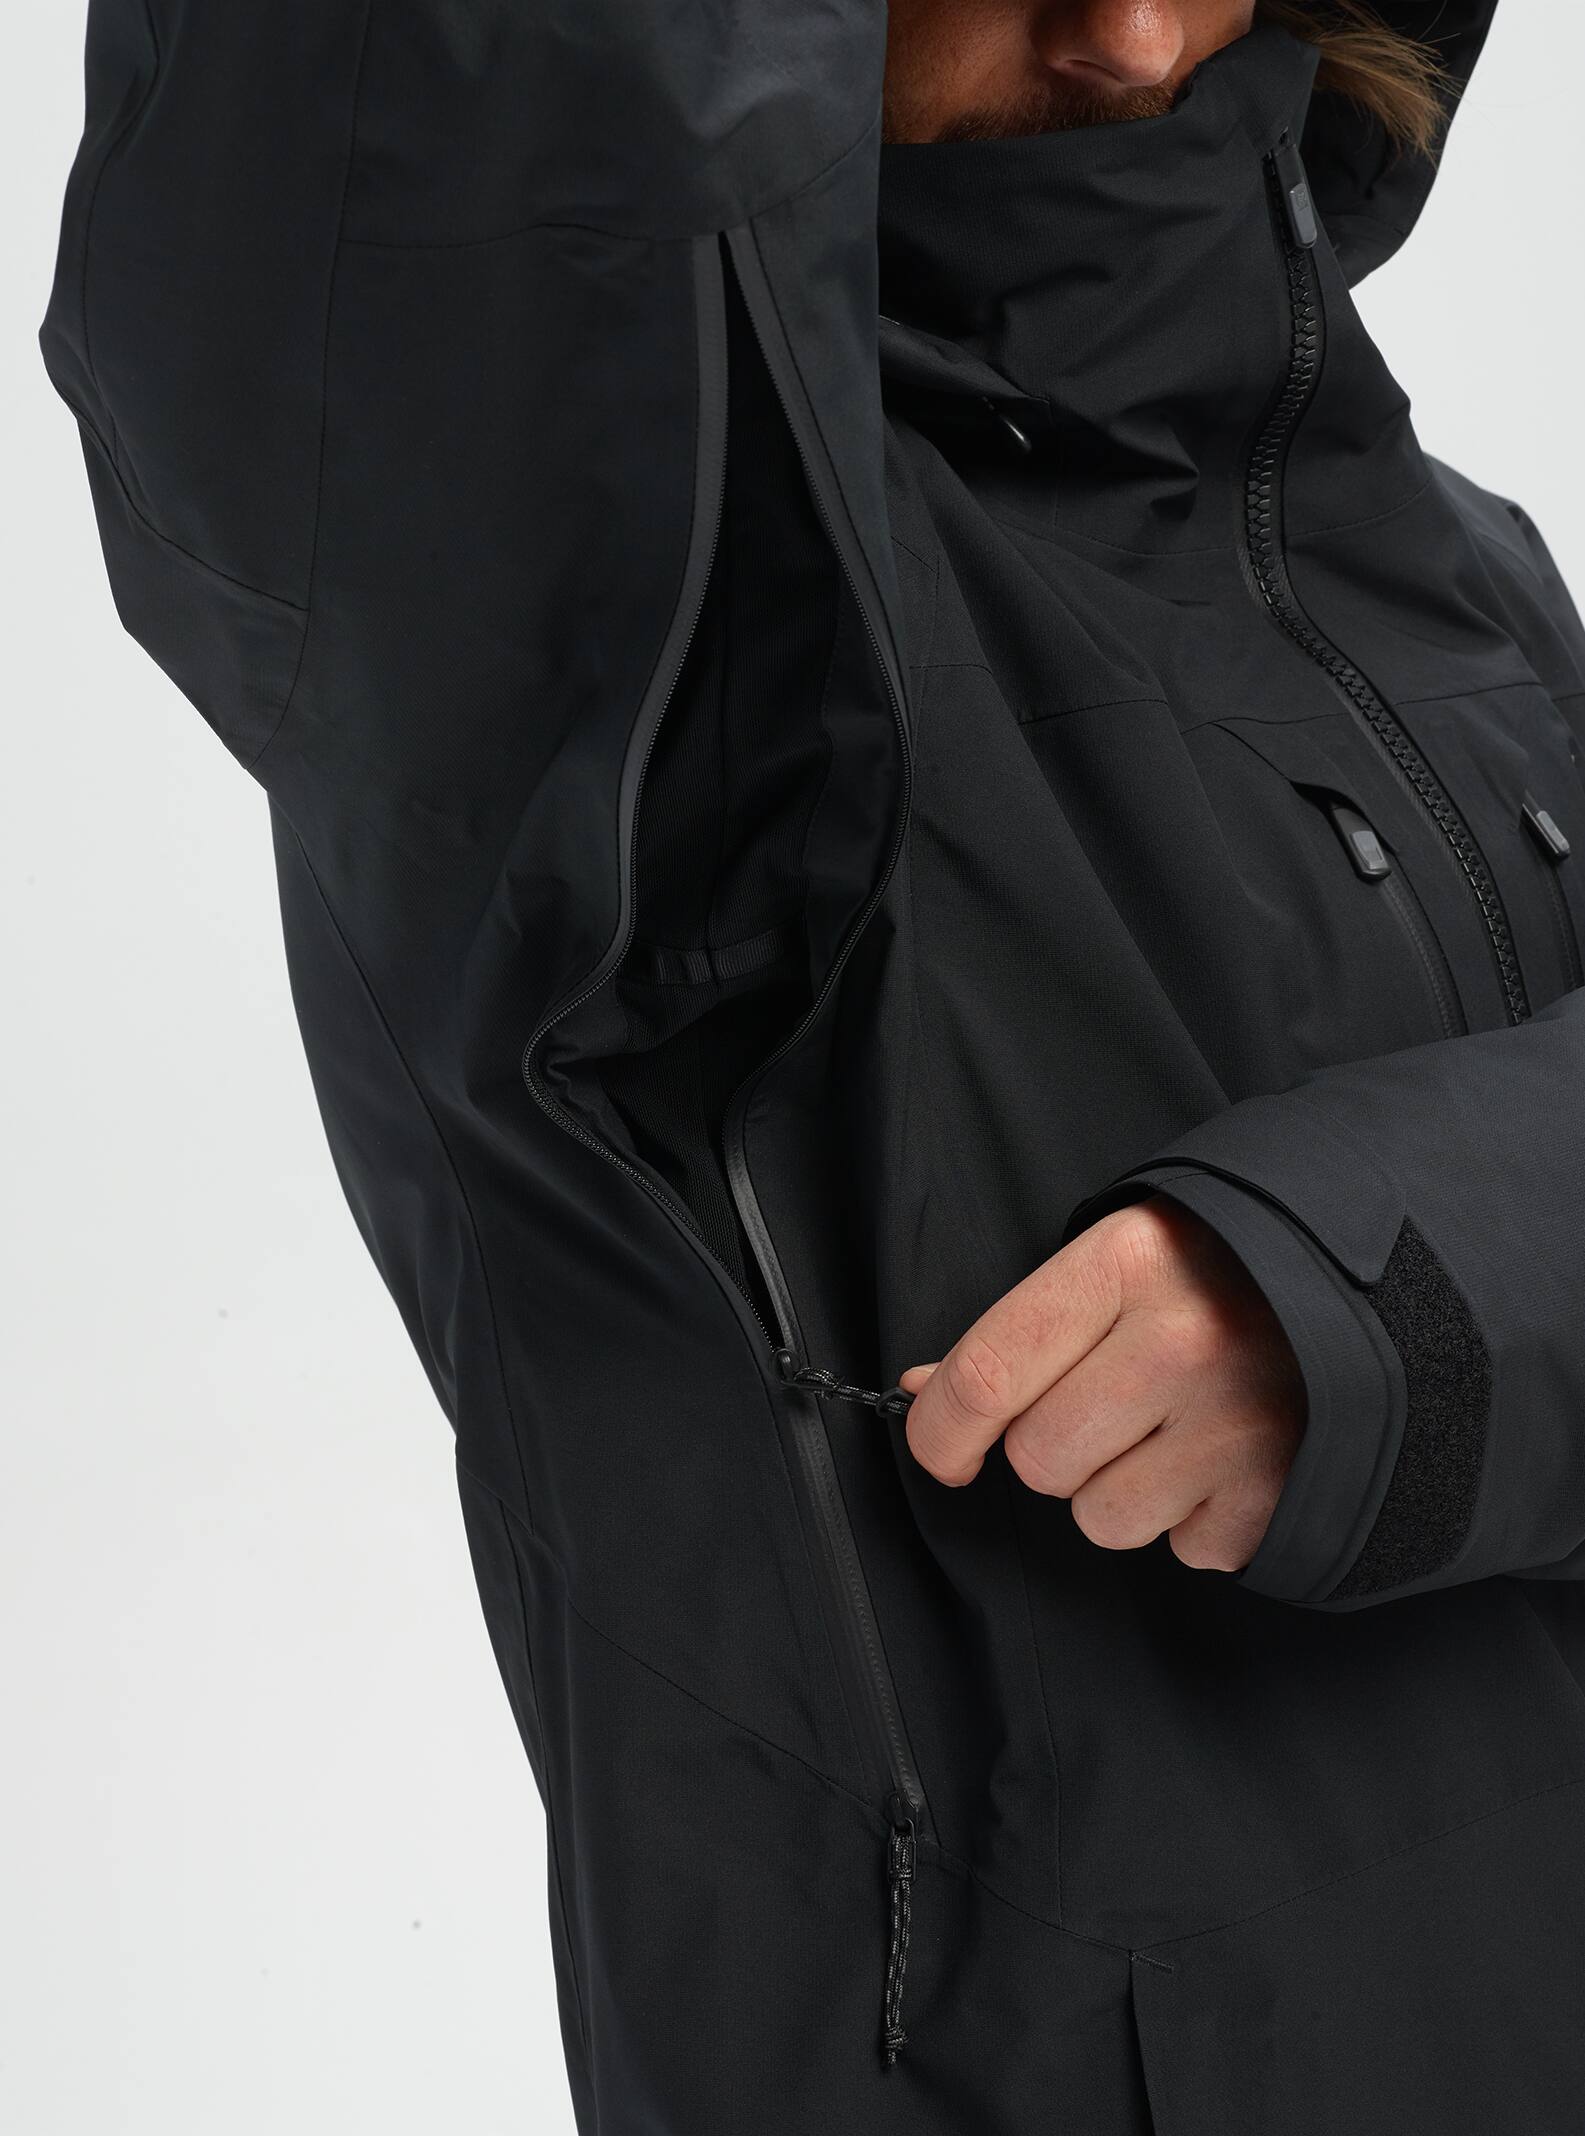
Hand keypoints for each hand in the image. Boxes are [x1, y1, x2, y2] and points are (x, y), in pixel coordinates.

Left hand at [898, 1196, 1305, 1571]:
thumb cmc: (1227, 1274)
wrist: (1376, 1290)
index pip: (989, 1372)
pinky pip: (1184, 1549)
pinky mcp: (1282, 1494)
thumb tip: (926, 1394)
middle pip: (1039, 1457)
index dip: (941, 1429)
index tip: (940, 1450)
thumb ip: (1024, 1329)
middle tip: (1110, 1406)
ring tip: (1177, 1429)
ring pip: (1101, 1518)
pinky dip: (1195, 1516)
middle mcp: (1184, 1343)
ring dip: (1121, 1490)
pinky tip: (1227, 1458)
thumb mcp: (1123, 1260)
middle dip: (1053, 1448)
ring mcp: (1239, 1424)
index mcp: (1128, 1265)